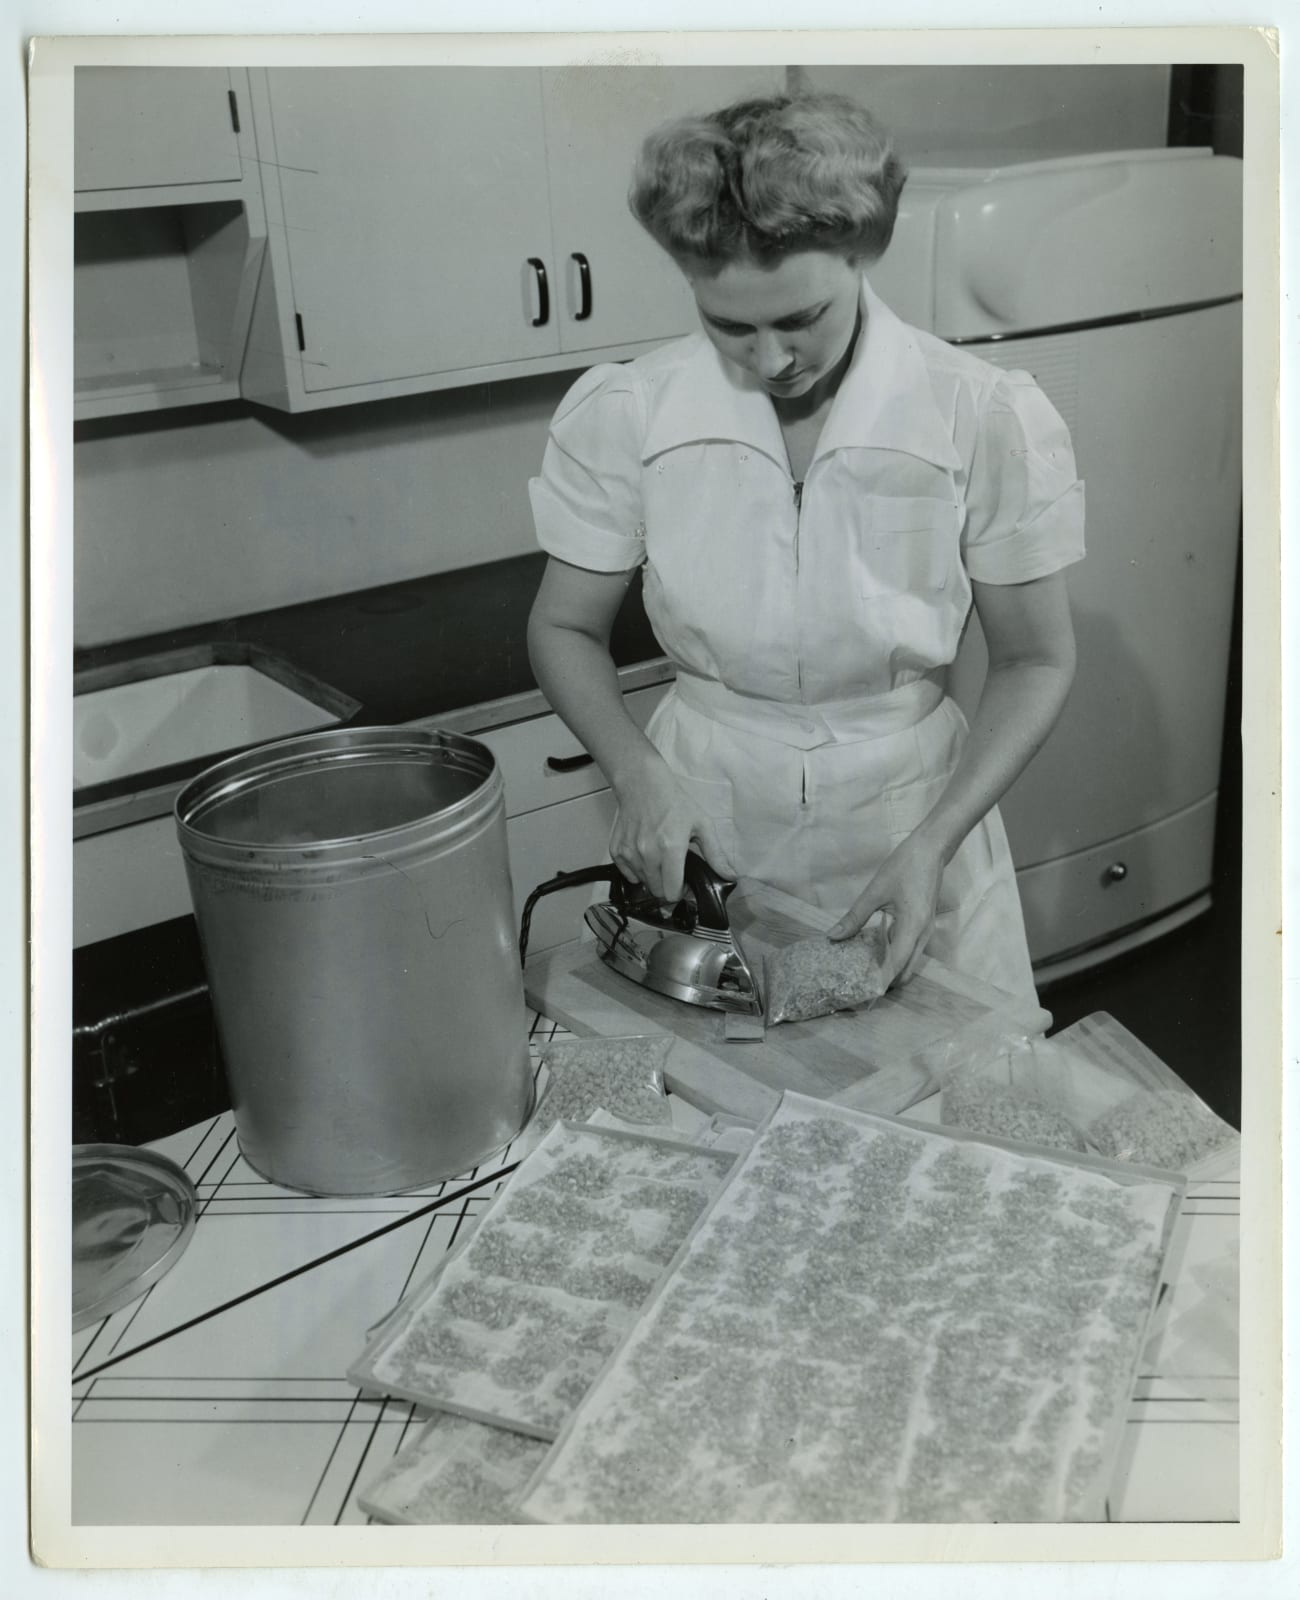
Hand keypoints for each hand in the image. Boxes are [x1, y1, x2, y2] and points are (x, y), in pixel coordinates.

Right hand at [609, 756, 737, 903]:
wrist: (643, 785)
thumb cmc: (674, 802)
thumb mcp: (702, 824)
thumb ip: (716, 854)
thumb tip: (730, 875)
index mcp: (670, 848)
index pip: (672, 892)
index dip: (681, 892)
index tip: (684, 884)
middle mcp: (647, 853)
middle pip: (657, 892)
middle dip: (667, 886)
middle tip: (674, 870)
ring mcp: (630, 852)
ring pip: (642, 883)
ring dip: (652, 877)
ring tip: (659, 857)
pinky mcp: (617, 850)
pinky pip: (627, 874)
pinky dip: (636, 870)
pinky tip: (645, 854)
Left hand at [826, 834, 945, 988]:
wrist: (931, 849)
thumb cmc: (903, 867)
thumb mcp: (874, 891)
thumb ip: (855, 917)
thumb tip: (833, 937)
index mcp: (913, 927)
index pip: (896, 965)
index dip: (880, 981)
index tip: (861, 992)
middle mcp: (923, 935)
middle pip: (906, 971)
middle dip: (886, 982)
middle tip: (859, 984)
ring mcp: (926, 931)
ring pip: (909, 962)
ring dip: (891, 970)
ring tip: (864, 972)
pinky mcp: (924, 926)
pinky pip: (910, 950)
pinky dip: (895, 957)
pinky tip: (875, 952)